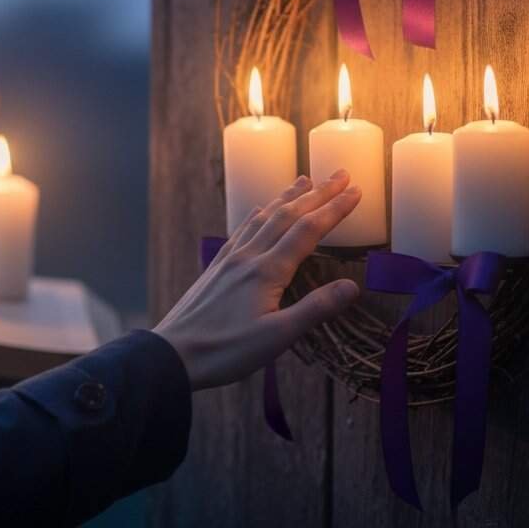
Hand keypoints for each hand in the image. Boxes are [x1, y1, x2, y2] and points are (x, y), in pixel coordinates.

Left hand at [154, 170, 362, 390]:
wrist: (172, 354)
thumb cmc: (226, 350)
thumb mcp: (277, 337)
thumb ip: (315, 309)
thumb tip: (352, 286)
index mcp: (267, 271)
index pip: (308, 230)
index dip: (334, 209)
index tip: (357, 190)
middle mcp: (248, 256)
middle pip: (288, 215)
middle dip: (318, 193)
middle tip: (341, 174)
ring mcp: (229, 259)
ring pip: (263, 217)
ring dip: (288, 197)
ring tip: (305, 180)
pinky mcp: (216, 268)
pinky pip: (242, 230)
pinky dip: (258, 214)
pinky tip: (259, 210)